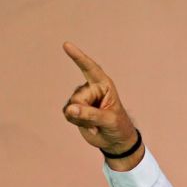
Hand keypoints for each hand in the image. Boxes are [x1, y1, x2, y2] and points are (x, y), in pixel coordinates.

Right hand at [62, 42, 142, 169]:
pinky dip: (77, 123)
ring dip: (82, 119)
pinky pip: (67, 114)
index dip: (78, 57)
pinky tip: (89, 126)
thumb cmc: (119, 126)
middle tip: (99, 121)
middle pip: (77, 97)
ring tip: (96, 124)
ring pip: (71, 106)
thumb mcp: (108, 120)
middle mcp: (91, 89)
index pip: (90, 68)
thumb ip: (90, 114)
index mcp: (104, 85)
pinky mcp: (74, 109)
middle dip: (84, 112)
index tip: (67, 45)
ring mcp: (82, 99)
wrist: (116, 141)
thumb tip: (71, 109)